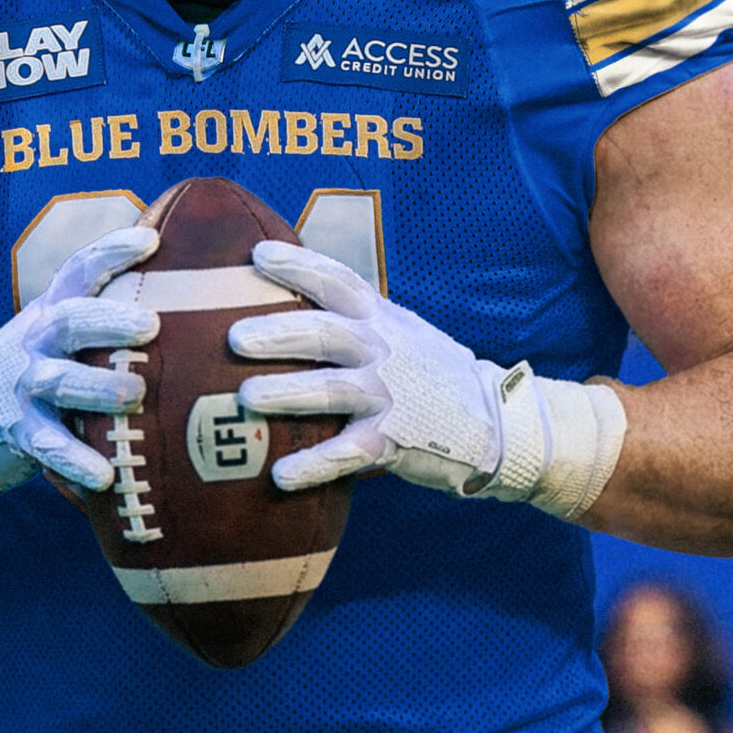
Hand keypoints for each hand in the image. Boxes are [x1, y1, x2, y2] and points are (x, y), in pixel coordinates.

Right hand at [0, 225, 158, 492]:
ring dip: (97, 387)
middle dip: (109, 321)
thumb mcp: (63, 327)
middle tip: (151, 326)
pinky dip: (76, 460)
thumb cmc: (44, 364)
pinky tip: (105, 475)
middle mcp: (39, 341)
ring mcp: (27, 387)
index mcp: (56, 310)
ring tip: (136, 395)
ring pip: (58, 380)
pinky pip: (49, 446)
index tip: (152, 241)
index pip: (80, 270)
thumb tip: (185, 281)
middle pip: (69, 320)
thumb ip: (107, 308)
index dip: (113, 251)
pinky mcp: (21, 432)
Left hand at [229, 242, 626, 518]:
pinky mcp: (394, 441)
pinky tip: (280, 475)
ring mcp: (390, 395)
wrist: (497, 422)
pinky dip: (314, 465)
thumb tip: (288, 294)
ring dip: (288, 393)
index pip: (337, 281)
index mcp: (381, 318)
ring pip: (332, 390)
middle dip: (279, 333)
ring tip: (246, 398)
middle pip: (326, 333)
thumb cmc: (430, 374)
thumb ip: (353, 316)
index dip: (298, 265)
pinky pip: (347, 454)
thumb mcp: (400, 331)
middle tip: (234, 336)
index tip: (256, 256)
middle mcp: (383, 350)